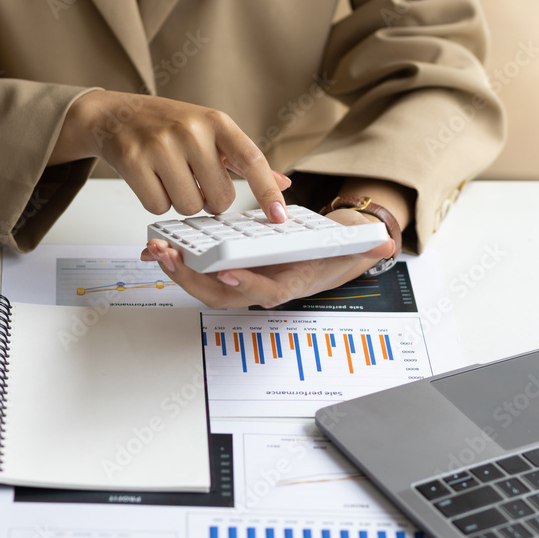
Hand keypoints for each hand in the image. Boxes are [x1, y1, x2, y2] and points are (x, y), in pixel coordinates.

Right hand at [53, 90, 291, 219]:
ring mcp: (160, 145)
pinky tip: (150, 180)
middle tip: (194, 182)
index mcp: (216, 121)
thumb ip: (244, 160)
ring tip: (170, 177)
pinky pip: (158, 207)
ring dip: (181, 202)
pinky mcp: (133, 161)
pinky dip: (156, 201)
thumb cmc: (167, 125)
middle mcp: (191, 130)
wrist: (114, 115)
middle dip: (209, 200)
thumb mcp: (210, 131)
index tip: (279, 217)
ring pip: (189, 207)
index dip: (268, 192)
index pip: (251, 161)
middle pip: (219, 198)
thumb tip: (282, 184)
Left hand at [140, 208, 395, 308]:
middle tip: (171, 257)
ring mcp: (239, 280)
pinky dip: (176, 260)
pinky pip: (197, 269)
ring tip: (157, 248)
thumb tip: (382, 244)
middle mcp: (257, 287)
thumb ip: (364, 248)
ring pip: (202, 284)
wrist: (323, 253)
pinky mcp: (225, 268)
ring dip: (177, 269)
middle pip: (219, 293)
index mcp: (284, 284)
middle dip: (192, 279)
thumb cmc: (330, 254)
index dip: (244, 285)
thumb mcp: (352, 250)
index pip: (262, 291)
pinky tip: (157, 245)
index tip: (226, 274)